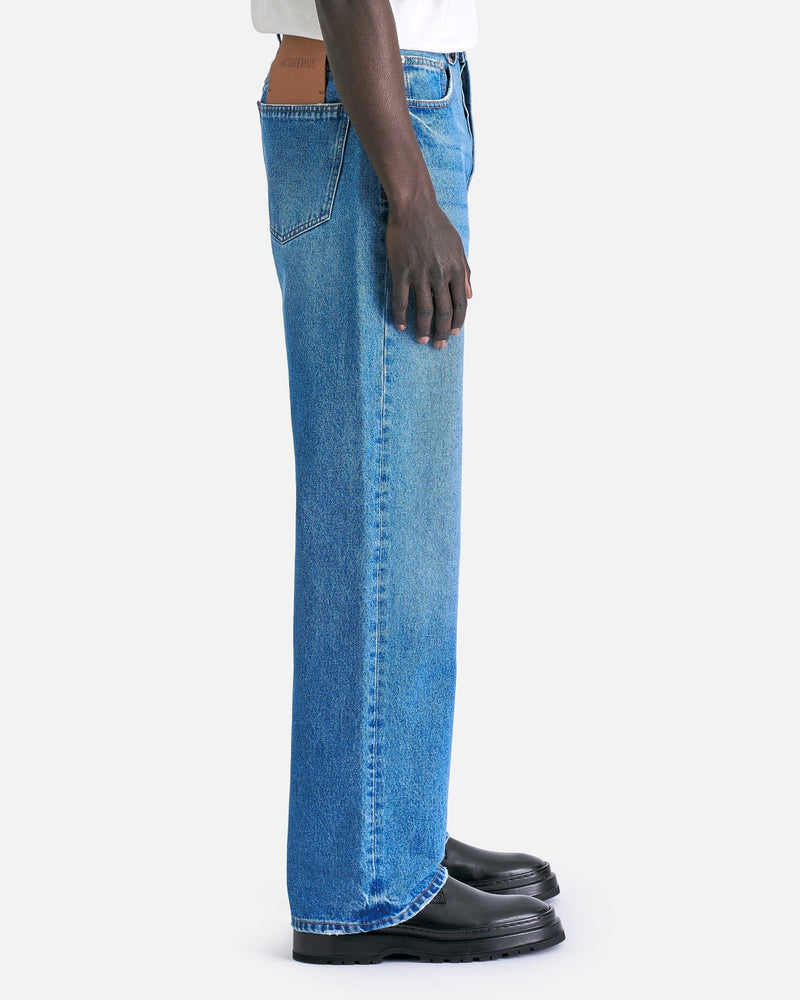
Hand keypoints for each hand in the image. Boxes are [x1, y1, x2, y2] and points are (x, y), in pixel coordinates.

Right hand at [386, 190, 471, 348]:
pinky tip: (400, 325)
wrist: (415, 208)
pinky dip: (401, 315)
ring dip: (424, 329)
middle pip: (443, 312)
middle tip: (439, 345)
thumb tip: (470, 295)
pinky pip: (401, 300)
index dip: (457, 322)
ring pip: (424, 310)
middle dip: (442, 332)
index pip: (460, 305)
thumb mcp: (458, 247)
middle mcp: (440, 275)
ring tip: (422, 340)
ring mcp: (420, 274)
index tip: (454, 333)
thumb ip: (465, 272)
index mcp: (456, 270)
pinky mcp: (401, 271)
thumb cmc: (437, 225)